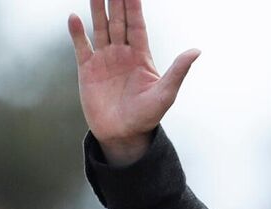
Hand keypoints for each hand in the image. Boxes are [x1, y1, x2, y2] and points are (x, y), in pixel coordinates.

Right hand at [68, 0, 198, 165]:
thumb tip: (196, 51)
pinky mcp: (87, 70)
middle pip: (118, 21)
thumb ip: (178, 71)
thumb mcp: (165, 93)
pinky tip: (74, 17)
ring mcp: (104, 60)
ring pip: (100, 28)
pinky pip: (81, 46)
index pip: (137, 25)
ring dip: (97, 10)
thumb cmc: (148, 116)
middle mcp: (122, 54)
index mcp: (141, 56)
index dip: (134, 7)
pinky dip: (77, 32)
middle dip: (115, 2)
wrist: (123, 134)